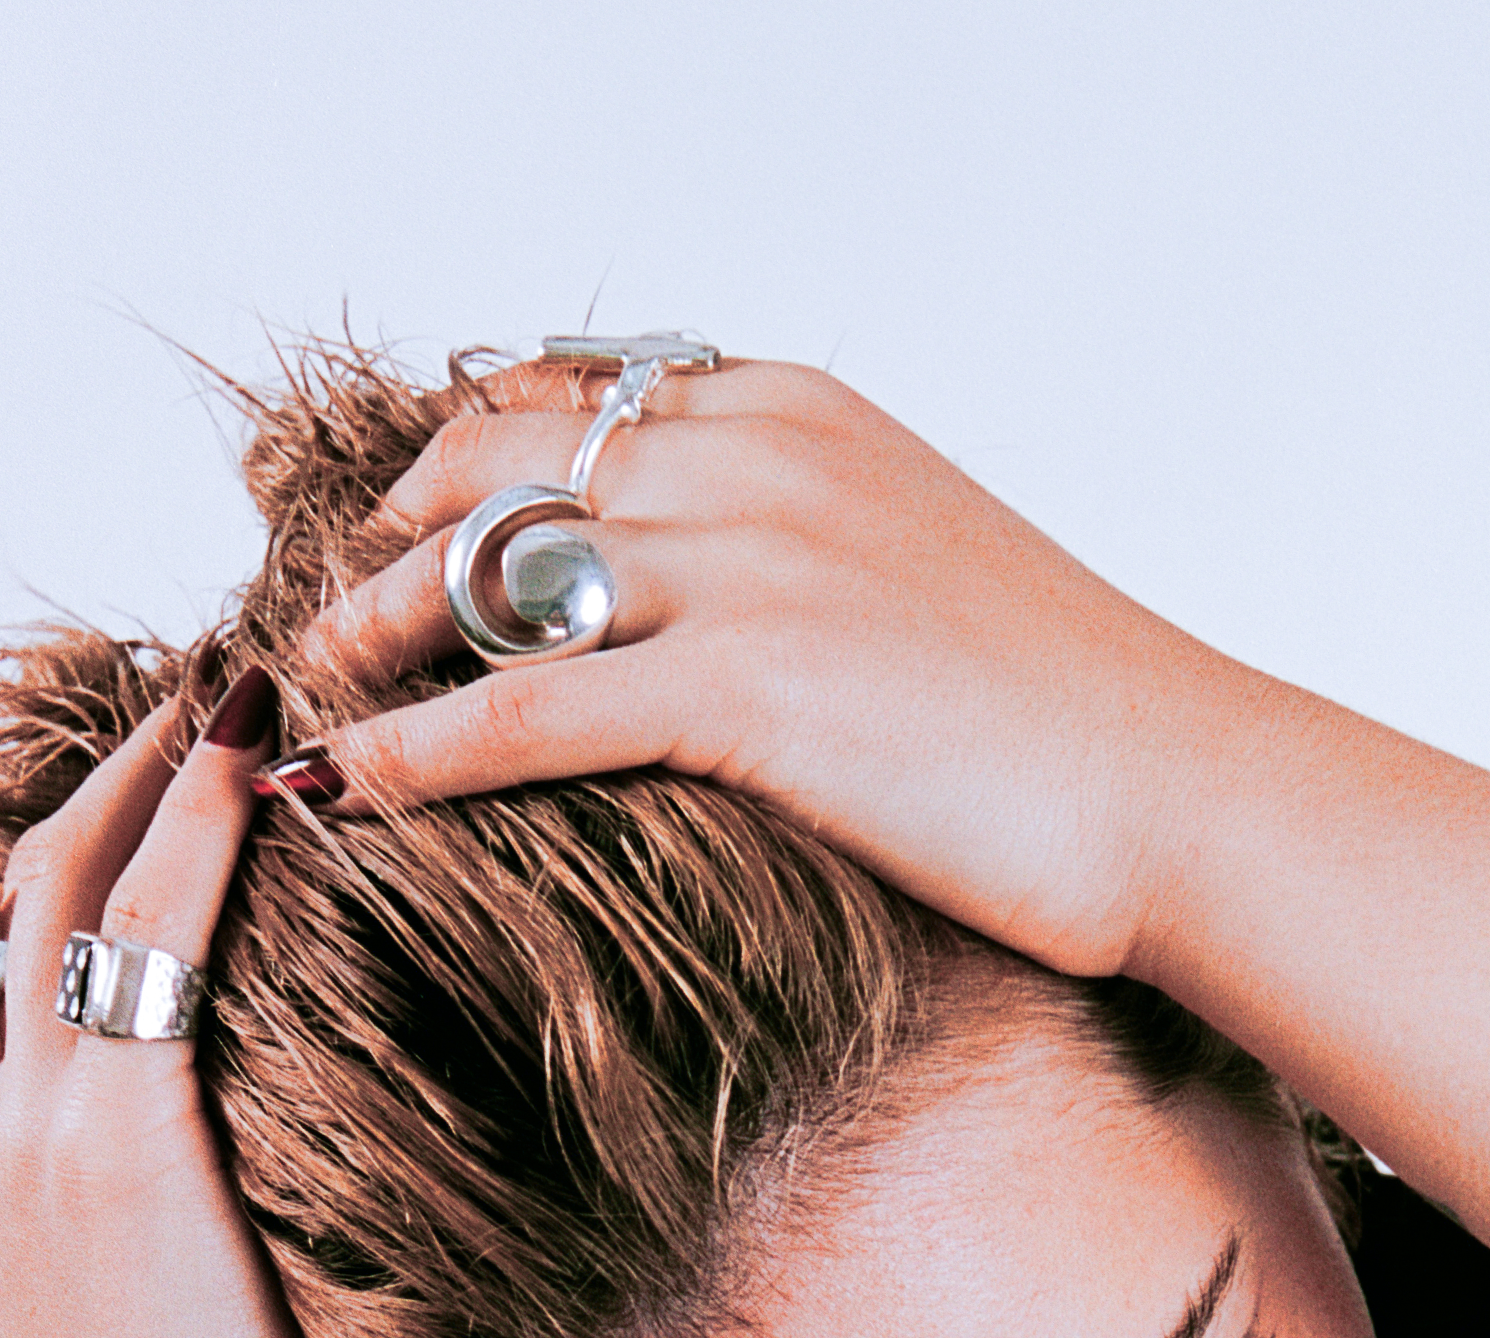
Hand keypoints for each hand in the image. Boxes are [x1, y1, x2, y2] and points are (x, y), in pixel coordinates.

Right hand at [0, 668, 374, 1337]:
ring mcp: (25, 1129)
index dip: (84, 834)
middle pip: (26, 886)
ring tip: (238, 681)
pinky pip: (153, 934)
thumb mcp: (144, 1292)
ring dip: (156, 765)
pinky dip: (203, 828)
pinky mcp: (112, 1144)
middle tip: (204, 680)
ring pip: (74, 882)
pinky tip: (262, 755)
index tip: (170, 763)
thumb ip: (140, 1178)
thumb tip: (222, 1095)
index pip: (7, 946)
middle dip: (112, 768)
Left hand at [295, 358, 1253, 978]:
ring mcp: (751, 567)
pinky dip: (422, 750)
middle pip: (501, 468)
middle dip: (392, 535)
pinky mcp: (750, 691)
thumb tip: (702, 578)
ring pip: (492, 579)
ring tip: (315, 696)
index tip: (397, 517)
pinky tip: (360, 788)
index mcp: (795, 412)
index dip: (457, 455)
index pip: (572, 397)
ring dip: (375, 636)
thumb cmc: (1059, 701)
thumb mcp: (916, 555)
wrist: (1175, 786)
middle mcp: (756, 460)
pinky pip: (528, 712)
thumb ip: (795, 529)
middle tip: (334, 608)